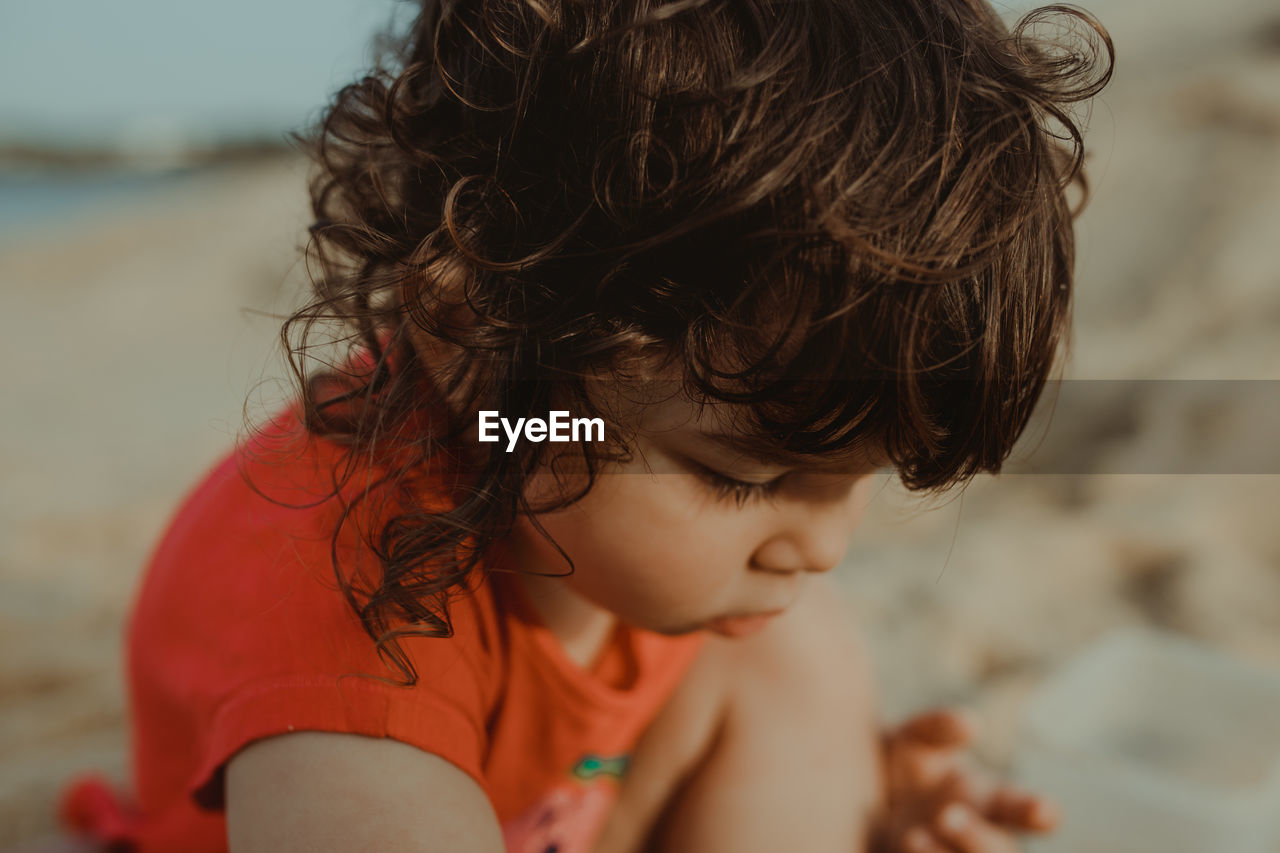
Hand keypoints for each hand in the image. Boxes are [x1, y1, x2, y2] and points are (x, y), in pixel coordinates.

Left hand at [870, 709, 1058, 852]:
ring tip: (912, 835)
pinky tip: (904, 850)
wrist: (858, 807)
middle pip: (999, 851)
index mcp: (986, 801)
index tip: (1046, 811)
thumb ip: (936, 729)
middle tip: (946, 815)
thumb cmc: (901, 771)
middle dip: (976, 838)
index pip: (1020, 808)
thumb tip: (970, 724)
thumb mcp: (912, 741)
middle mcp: (978, 837)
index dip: (1037, 811)